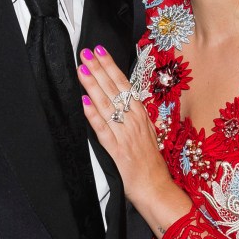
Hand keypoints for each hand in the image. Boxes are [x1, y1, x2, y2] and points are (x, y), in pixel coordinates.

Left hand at [78, 46, 191, 235]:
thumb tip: (121, 96)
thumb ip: (133, 114)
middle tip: (86, 53)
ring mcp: (126, 133)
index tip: (99, 51)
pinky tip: (85, 103)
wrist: (156, 187)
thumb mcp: (145, 130)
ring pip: (107, 105)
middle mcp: (134, 119)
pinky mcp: (118, 150)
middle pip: (114, 90)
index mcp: (141, 113)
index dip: (110, 66)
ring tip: (82, 70)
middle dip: (99, 69)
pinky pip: (104, 130)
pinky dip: (94, 116)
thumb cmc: (150, 160)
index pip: (123, 84)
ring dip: (93, 86)